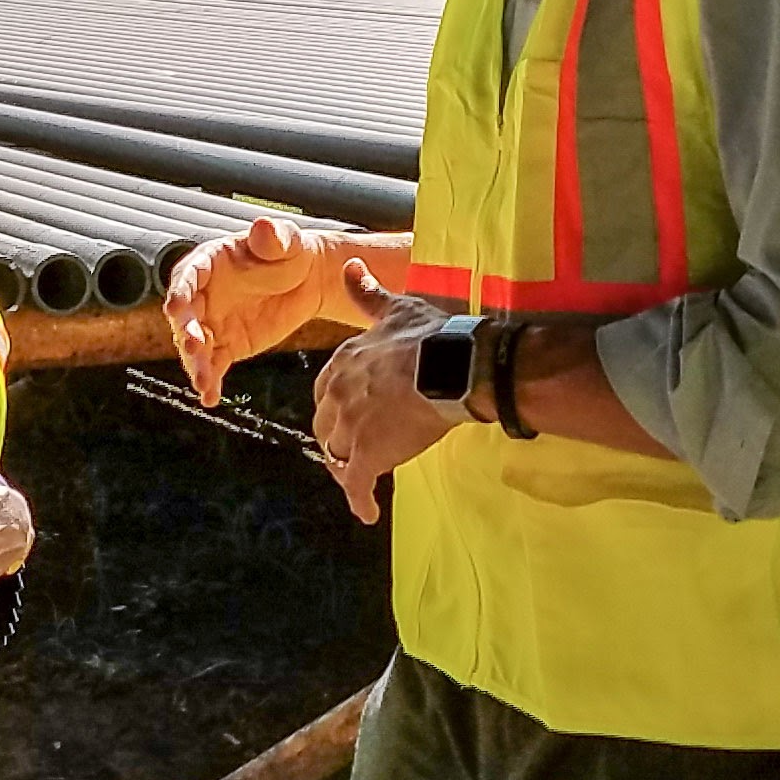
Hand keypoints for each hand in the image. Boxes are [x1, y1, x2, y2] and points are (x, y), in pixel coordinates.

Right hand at [165, 217, 385, 403]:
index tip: (175, 307)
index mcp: (209, 262)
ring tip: (203, 382)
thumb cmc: (291, 252)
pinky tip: (210, 398)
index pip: (187, 276)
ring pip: (195, 345)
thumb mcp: (285, 241)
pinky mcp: (226, 345)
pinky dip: (210, 381)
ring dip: (196, 363)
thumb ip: (273, 236)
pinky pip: (213, 365)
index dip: (180, 291)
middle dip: (187, 333)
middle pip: (186, 315)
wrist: (308, 281)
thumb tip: (262, 226)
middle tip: (195, 347)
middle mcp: (203, 294)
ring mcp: (212, 322)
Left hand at [314, 295, 473, 526]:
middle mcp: (338, 393)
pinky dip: (360, 500)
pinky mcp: (368, 454)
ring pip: (337, 454)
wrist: (454, 367)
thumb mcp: (395, 309)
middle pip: (325, 425)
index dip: (335, 405)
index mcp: (344, 361)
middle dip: (335, 439)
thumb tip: (350, 266)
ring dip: (345, 467)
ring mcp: (350, 426)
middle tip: (351, 452)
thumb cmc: (430, 336)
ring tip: (359, 479)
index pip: (325, 390)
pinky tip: (367, 512)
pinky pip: (356, 485)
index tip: (347, 414)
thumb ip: (368, 294)